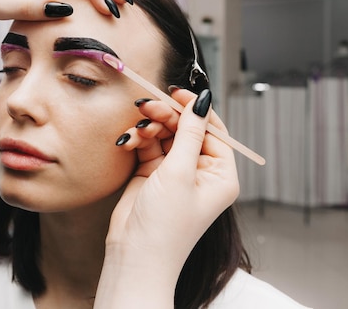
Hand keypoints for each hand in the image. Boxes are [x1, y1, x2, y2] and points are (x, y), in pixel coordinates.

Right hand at [95, 89, 239, 307]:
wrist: (134, 255)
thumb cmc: (165, 225)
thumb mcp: (180, 173)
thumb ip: (189, 133)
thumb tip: (203, 100)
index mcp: (219, 174)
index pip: (213, 130)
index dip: (195, 109)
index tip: (177, 93)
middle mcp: (199, 172)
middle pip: (186, 129)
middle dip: (166, 116)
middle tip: (147, 107)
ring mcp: (175, 173)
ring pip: (165, 135)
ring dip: (149, 127)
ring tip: (137, 127)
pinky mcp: (152, 175)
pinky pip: (148, 146)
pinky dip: (138, 140)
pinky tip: (128, 141)